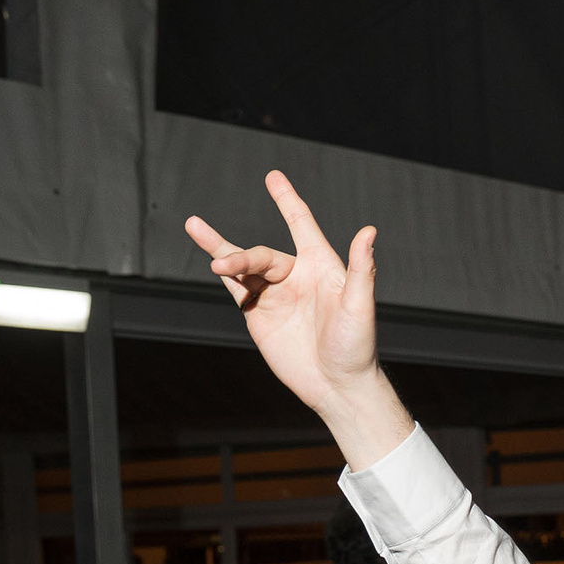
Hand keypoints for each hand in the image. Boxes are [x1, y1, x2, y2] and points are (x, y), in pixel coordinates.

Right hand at [184, 173, 412, 457]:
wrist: (337, 387)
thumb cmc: (357, 346)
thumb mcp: (360, 306)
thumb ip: (362, 268)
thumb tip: (369, 231)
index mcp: (322, 266)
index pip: (301, 224)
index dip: (287, 200)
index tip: (273, 177)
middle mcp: (296, 276)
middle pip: (262, 254)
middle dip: (241, 256)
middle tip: (223, 264)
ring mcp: (275, 295)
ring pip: (243, 265)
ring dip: (222, 251)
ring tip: (194, 226)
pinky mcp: (258, 315)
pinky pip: (236, 287)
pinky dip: (222, 272)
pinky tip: (207, 256)